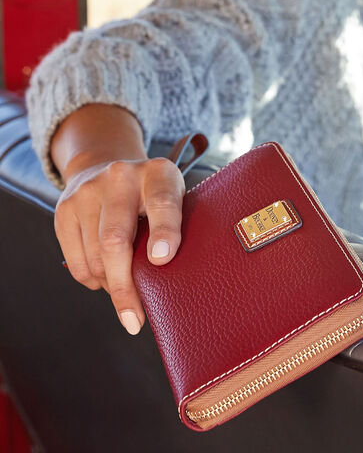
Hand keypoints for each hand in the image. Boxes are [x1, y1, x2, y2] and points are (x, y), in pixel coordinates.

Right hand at [54, 157, 185, 334]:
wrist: (106, 165)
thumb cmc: (152, 195)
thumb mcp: (173, 199)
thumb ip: (176, 226)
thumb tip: (167, 274)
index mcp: (158, 173)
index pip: (162, 203)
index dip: (164, 232)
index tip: (162, 260)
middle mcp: (120, 176)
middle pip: (115, 240)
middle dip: (125, 286)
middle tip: (134, 319)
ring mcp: (88, 192)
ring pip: (94, 256)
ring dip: (109, 285)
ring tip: (125, 292)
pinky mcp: (64, 209)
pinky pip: (76, 261)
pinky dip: (91, 280)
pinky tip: (105, 278)